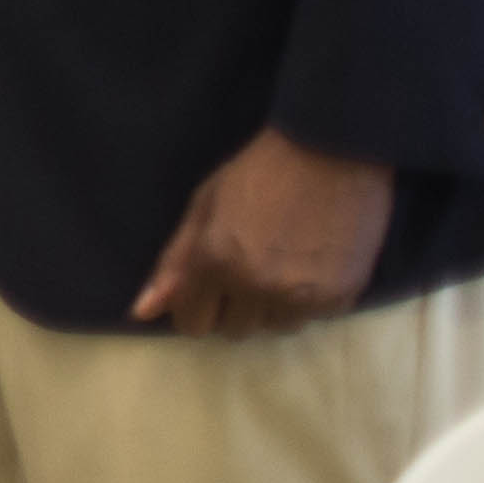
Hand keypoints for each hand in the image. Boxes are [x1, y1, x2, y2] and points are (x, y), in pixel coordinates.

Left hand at [131, 127, 395, 335]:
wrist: (332, 152)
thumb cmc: (260, 172)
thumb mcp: (204, 206)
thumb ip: (174, 261)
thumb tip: (142, 311)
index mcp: (214, 261)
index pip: (193, 322)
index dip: (196, 308)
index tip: (207, 292)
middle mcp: (256, 286)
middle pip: (234, 330)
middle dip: (234, 306)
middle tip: (248, 268)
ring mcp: (301, 295)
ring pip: (276, 327)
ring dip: (273, 306)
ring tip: (282, 263)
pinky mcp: (341, 298)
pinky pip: (315, 318)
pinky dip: (310, 300)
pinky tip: (311, 264)